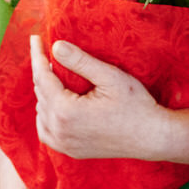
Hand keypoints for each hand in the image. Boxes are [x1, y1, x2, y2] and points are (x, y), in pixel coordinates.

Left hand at [30, 36, 174, 160]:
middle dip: (42, 71)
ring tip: (53, 74)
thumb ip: (80, 61)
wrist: (153, 137)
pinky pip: (46, 132)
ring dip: (44, 92)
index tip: (35, 38)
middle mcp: (60, 130)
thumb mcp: (110, 76)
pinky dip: (45, 115)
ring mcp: (64, 144)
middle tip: (46, 51)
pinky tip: (54, 104)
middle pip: (40, 93)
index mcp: (66, 111)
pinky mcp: (71, 151)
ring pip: (41, 112)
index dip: (38, 55)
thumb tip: (55, 47)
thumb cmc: (136, 105)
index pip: (42, 77)